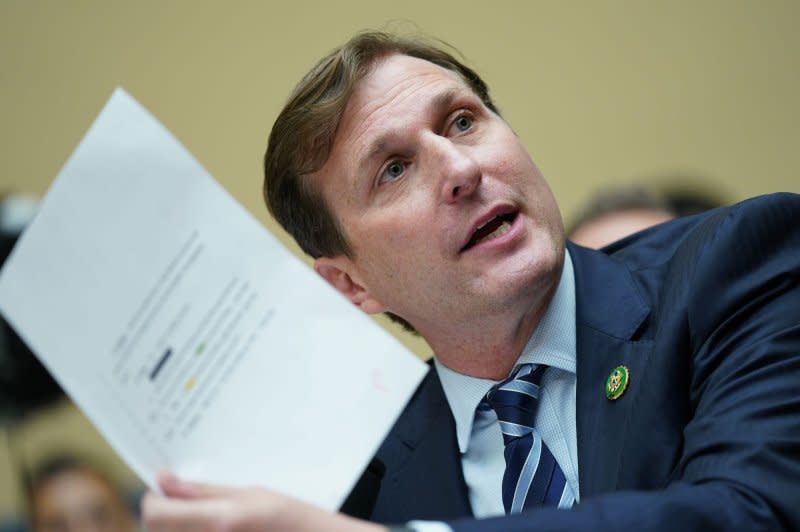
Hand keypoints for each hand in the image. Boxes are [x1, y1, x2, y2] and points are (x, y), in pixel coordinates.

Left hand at [141, 472, 385, 531]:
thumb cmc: (291, 518)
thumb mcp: (250, 493)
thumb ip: (203, 491)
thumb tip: (164, 481)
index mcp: (218, 521)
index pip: (155, 515)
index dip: (154, 500)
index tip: (165, 489)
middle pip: (157, 530)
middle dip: (165, 515)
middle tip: (185, 502)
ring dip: (178, 527)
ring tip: (208, 518)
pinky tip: (218, 528)